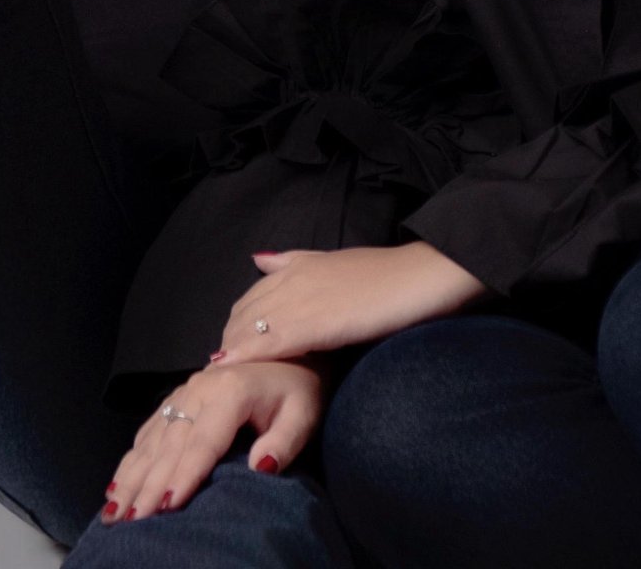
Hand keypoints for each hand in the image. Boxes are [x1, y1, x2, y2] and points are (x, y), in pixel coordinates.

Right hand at [100, 357, 324, 524]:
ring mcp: (186, 390)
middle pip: (170, 445)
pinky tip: (117, 487)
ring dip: (132, 477)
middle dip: (149, 486)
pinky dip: (131, 461)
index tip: (167, 507)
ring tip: (115, 513)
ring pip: (152, 439)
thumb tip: (259, 467)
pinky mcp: (179, 397)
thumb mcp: (305, 413)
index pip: (203, 442)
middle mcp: (201, 387)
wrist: (293, 352)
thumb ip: (285, 440)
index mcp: (231, 390)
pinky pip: (149, 431)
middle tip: (132, 523)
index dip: (185, 475)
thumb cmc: (300, 390)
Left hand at [218, 242, 487, 361]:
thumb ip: (296, 261)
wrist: (422, 276)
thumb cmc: (388, 275)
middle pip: (242, 316)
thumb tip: (260, 257)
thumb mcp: (335, 260)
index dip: (236, 329)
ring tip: (218, 383)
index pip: (249, 301)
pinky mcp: (317, 321)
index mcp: (299, 267)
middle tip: (225, 378)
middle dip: (229, 345)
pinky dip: (248, 356)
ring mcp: (303, 299)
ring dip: (232, 354)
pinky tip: (231, 370)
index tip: (231, 355)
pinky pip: (272, 340)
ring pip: (251, 329)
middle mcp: (294, 279)